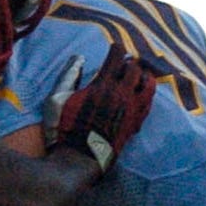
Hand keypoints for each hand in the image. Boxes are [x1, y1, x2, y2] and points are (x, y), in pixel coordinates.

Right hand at [43, 43, 155, 174]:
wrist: (80, 158)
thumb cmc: (64, 128)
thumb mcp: (57, 100)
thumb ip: (69, 76)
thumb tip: (80, 58)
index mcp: (102, 85)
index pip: (116, 58)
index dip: (116, 49)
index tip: (114, 46)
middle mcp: (121, 94)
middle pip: (134, 69)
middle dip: (129, 63)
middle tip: (125, 62)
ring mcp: (131, 109)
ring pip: (148, 84)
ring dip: (144, 76)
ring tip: (139, 75)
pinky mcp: (135, 122)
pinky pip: (149, 102)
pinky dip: (147, 94)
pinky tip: (142, 94)